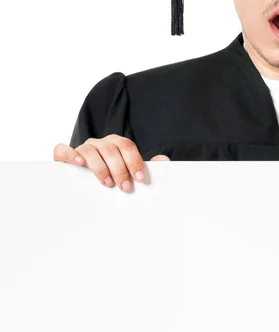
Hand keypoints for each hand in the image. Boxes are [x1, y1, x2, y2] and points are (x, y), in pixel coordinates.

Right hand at [53, 134, 169, 192]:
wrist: (84, 186)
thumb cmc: (112, 178)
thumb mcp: (129, 173)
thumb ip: (146, 167)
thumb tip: (162, 160)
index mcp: (116, 144)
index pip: (127, 146)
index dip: (134, 161)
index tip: (140, 179)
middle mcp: (99, 143)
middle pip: (111, 149)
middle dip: (120, 169)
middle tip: (125, 188)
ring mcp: (81, 148)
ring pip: (90, 150)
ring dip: (100, 167)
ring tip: (107, 183)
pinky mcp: (63, 156)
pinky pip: (62, 150)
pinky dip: (70, 154)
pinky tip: (79, 164)